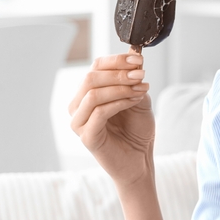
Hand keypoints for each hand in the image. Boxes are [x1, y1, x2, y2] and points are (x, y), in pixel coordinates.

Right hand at [68, 48, 154, 189]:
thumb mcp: (138, 98)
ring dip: (120, 87)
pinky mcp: (87, 137)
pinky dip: (119, 102)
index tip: (139, 59)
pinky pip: (99, 112)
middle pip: (91, 78)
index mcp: (87, 94)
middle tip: (140, 75)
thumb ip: (133, 80)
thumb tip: (135, 58)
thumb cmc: (137, 131)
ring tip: (141, 88)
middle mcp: (78, 107)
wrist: (140, 161)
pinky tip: (134, 100)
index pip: (95, 67)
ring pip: (93, 94)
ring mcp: (79, 123)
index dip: (116, 60)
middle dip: (119, 73)